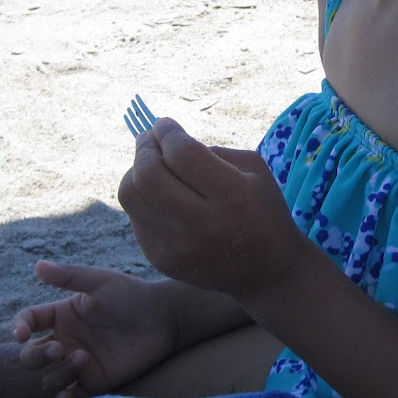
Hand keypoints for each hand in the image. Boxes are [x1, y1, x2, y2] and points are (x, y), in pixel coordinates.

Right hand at [12, 261, 177, 397]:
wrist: (163, 320)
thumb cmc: (131, 295)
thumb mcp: (100, 282)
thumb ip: (70, 276)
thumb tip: (38, 265)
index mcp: (60, 316)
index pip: (27, 322)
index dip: (18, 328)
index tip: (21, 334)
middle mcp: (64, 341)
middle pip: (31, 356)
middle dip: (37, 356)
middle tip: (60, 349)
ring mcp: (77, 363)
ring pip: (49, 378)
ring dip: (57, 373)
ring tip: (84, 358)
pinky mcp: (93, 382)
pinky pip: (70, 396)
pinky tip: (68, 395)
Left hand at [118, 117, 307, 299]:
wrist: (267, 272)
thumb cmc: (262, 211)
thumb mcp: (254, 171)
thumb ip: (212, 151)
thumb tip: (166, 142)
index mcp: (233, 196)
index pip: (182, 154)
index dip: (166, 132)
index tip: (164, 125)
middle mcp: (203, 225)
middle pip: (147, 175)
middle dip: (144, 148)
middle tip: (150, 140)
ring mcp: (178, 247)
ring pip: (130, 197)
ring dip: (135, 173)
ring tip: (149, 166)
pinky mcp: (162, 260)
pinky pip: (136, 218)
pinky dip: (143, 200)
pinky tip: (160, 198)